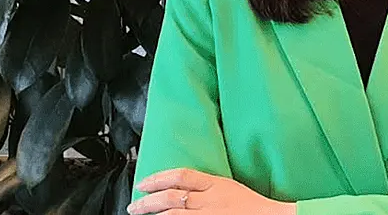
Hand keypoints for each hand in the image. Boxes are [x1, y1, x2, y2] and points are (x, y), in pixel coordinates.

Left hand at [128, 168, 295, 214]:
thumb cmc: (253, 206)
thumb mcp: (229, 188)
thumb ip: (208, 186)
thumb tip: (184, 187)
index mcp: (216, 184)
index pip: (181, 176)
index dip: (159, 177)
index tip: (144, 182)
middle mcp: (209, 200)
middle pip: (171, 196)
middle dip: (148, 201)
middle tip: (134, 205)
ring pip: (173, 214)